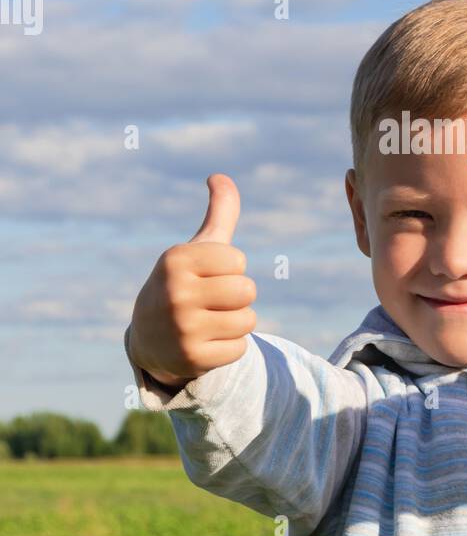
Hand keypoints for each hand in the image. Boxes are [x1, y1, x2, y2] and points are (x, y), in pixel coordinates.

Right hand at [128, 173, 257, 385]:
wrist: (149, 338)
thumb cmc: (184, 283)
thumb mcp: (196, 249)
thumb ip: (219, 214)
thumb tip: (220, 176)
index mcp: (176, 260)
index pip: (238, 260)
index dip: (230, 269)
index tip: (207, 276)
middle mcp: (176, 292)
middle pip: (247, 291)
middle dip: (237, 297)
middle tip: (212, 302)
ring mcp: (182, 328)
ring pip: (248, 321)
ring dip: (236, 322)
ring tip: (210, 322)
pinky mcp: (191, 359)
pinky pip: (239, 349)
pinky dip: (229, 347)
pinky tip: (206, 343)